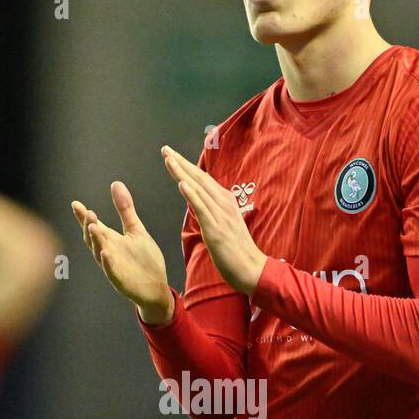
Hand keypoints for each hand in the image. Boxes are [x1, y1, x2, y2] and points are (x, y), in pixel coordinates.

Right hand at [72, 183, 172, 321]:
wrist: (156, 287)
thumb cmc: (145, 260)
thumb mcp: (136, 230)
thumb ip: (125, 209)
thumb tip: (115, 183)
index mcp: (111, 240)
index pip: (94, 226)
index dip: (84, 217)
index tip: (76, 204)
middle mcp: (108, 252)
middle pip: (93, 238)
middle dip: (89, 226)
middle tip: (88, 213)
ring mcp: (113, 266)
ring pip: (100, 253)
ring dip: (96, 241)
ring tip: (94, 227)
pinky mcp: (121, 280)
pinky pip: (112, 271)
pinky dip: (108, 262)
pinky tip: (106, 253)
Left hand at [161, 146, 266, 294]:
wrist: (252, 269)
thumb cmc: (237, 250)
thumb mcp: (223, 225)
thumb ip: (210, 211)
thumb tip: (197, 201)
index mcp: (225, 201)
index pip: (203, 179)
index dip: (187, 166)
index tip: (172, 155)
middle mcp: (224, 204)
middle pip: (199, 179)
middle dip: (181, 163)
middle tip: (165, 149)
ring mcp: (221, 215)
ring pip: (198, 189)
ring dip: (183, 173)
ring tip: (169, 159)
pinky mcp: (216, 229)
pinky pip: (202, 209)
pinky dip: (191, 194)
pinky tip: (181, 183)